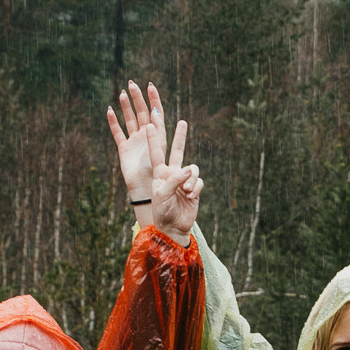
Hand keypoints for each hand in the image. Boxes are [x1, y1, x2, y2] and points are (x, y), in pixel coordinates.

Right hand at [106, 80, 168, 211]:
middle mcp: (147, 137)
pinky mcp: (124, 149)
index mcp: (160, 138)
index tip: (151, 86)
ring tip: (123, 92)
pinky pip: (118, 132)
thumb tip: (170, 137)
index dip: (154, 100)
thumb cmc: (162, 182)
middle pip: (142, 113)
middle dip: (138, 98)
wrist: (149, 195)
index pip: (157, 114)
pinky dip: (113, 122)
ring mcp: (135, 142)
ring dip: (126, 107)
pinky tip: (110, 110)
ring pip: (130, 119)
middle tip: (132, 83)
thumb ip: (169, 154)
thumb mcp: (168, 168)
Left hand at [142, 121, 196, 237]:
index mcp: (159, 174)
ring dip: (191, 179)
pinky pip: (198, 181)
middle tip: (182, 122)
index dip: (153, 139)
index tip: (150, 124)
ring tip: (186, 191)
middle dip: (180, 137)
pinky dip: (196, 188)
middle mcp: (172, 174)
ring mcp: (184, 180)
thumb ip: (174, 179)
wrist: (173, 227)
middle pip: (177, 151)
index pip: (156, 153)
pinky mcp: (194, 188)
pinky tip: (190, 197)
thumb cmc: (162, 211)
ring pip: (192, 169)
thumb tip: (190, 169)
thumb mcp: (163, 193)